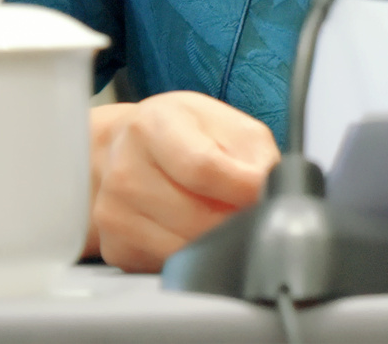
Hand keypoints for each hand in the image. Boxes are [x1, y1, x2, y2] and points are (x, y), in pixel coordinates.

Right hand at [88, 91, 277, 271]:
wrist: (124, 149)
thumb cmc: (180, 133)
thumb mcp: (224, 122)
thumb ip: (255, 154)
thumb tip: (272, 193)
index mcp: (153, 127)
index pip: (203, 169)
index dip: (244, 187)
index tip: (263, 192)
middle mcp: (125, 171)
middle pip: (199, 219)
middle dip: (235, 219)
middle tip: (244, 207)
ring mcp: (115, 214)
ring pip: (188, 249)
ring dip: (216, 240)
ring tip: (217, 213)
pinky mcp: (117, 248)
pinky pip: (170, 265)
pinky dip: (192, 254)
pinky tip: (187, 227)